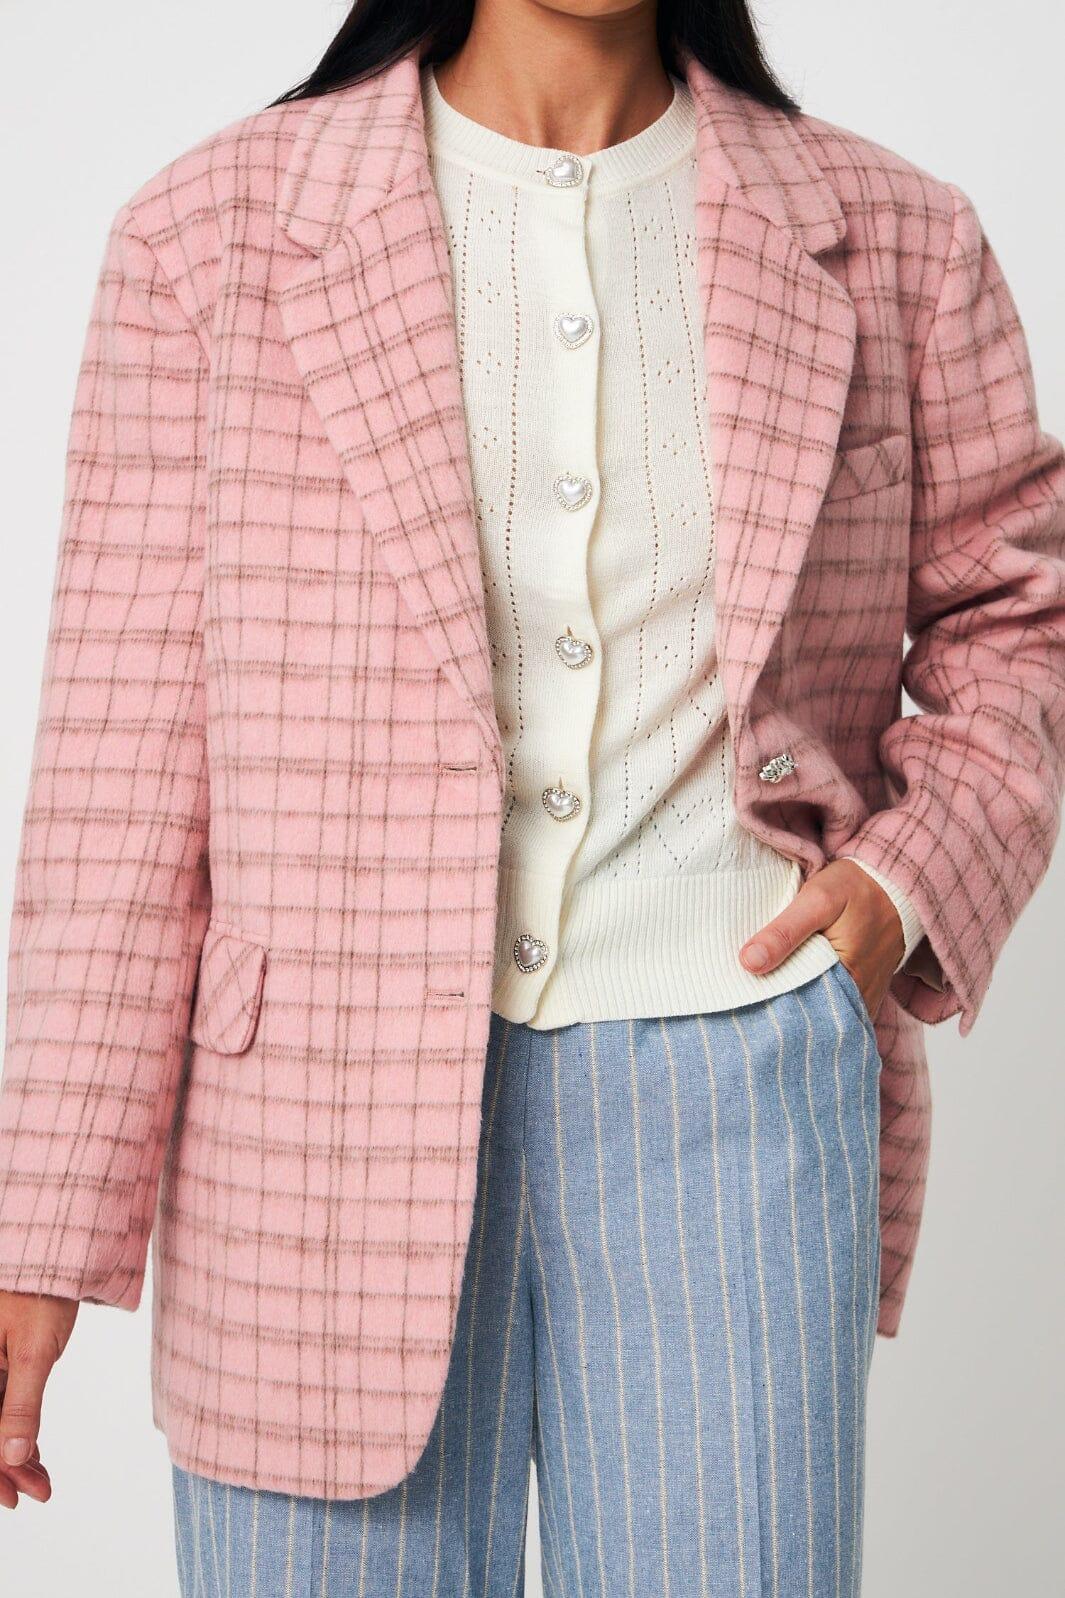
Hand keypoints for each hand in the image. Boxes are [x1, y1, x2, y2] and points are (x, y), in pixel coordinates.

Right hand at [0, 1290, 78, 1507]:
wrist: (57, 1252)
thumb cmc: (42, 1291)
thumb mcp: (33, 1350)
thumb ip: (21, 1404)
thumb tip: (13, 1456)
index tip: (15, 1498)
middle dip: (6, 1468)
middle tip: (37, 1493)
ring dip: (13, 1453)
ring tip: (41, 1480)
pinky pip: (0, 1405)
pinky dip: (16, 1429)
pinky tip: (34, 1453)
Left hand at [740, 859, 904, 1016]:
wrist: (895, 880)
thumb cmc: (856, 889)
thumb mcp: (818, 901)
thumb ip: (785, 932)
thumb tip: (749, 963)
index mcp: (849, 982)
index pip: (801, 1013)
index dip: (770, 1008)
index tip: (742, 998)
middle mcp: (861, 999)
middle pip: (811, 1016)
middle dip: (780, 1010)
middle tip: (746, 997)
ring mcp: (864, 996)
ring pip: (821, 1011)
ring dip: (796, 1003)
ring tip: (763, 993)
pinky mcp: (862, 989)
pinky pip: (833, 1003)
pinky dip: (811, 996)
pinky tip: (790, 983)